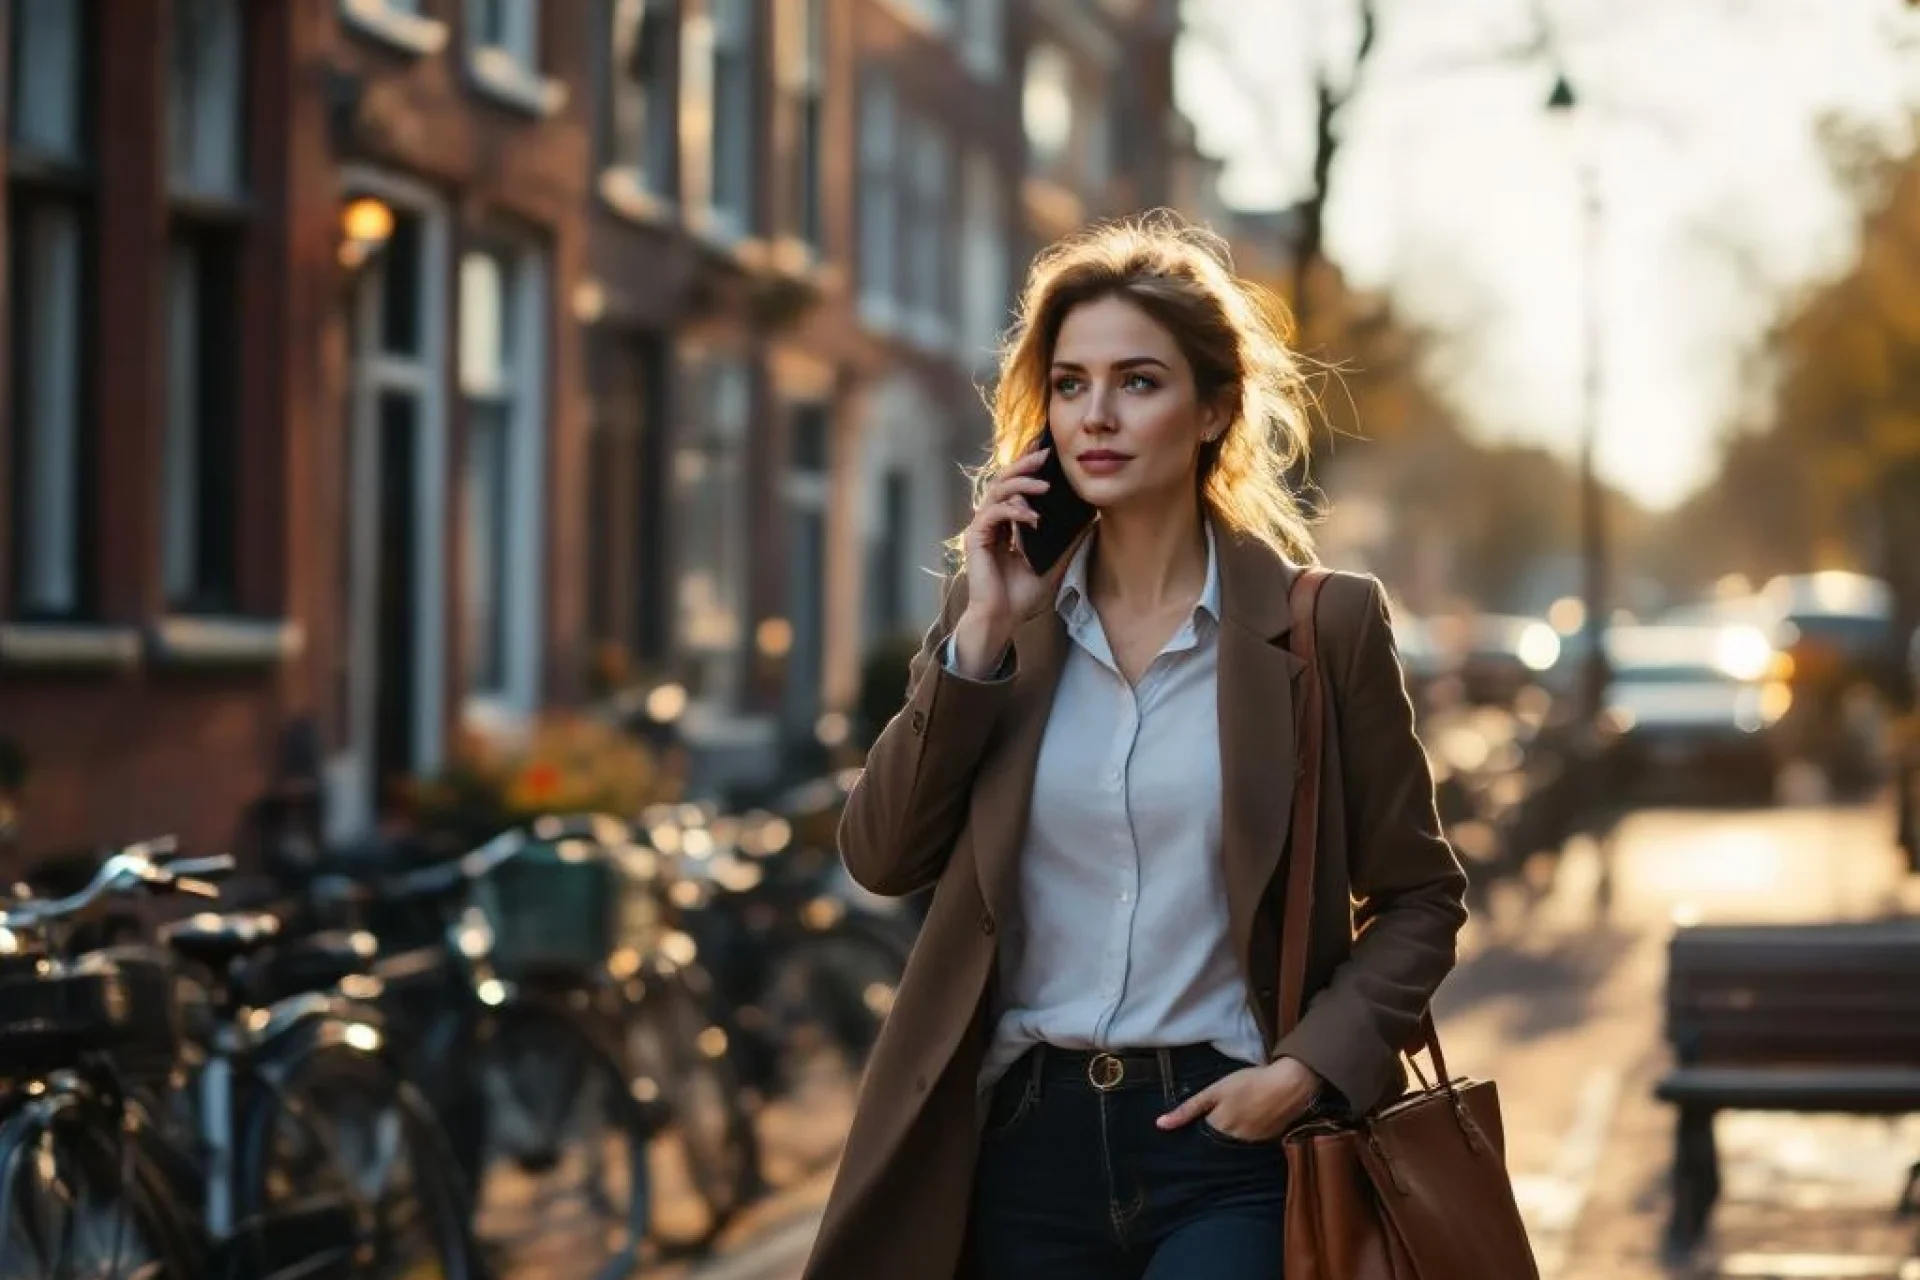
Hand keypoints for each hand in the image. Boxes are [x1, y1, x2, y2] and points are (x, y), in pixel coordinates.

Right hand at [954, 449, 1075, 675]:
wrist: (1003, 619)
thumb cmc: (1023, 595)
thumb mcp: (1055, 562)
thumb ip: (1067, 541)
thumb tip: (1091, 520)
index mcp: (1007, 524)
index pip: (1016, 487)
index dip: (1029, 468)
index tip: (1049, 454)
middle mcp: (992, 521)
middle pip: (1004, 480)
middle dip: (1024, 465)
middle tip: (1045, 455)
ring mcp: (982, 528)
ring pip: (997, 491)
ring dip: (1021, 483)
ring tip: (1044, 485)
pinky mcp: (975, 538)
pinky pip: (993, 513)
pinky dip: (1013, 510)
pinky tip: (1032, 517)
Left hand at [1155, 1057, 1321, 1143]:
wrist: (1290, 1085)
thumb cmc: (1249, 1083)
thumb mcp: (1215, 1090)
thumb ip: (1188, 1109)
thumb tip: (1160, 1125)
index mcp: (1217, 1128)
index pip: (1198, 1136)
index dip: (1195, 1128)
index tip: (1194, 1122)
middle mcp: (1233, 1142)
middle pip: (1215, 1142)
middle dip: (1212, 1135)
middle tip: (1218, 1115)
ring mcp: (1251, 1144)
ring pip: (1232, 1144)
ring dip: (1229, 1135)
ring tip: (1235, 1116)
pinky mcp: (1267, 1141)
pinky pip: (1249, 1143)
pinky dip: (1246, 1135)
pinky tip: (1250, 1120)